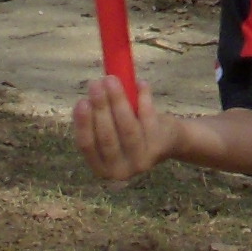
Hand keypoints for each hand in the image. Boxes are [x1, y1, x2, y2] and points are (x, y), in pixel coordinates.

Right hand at [71, 74, 182, 188]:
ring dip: (118, 100)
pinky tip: (140, 83)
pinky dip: (143, 99)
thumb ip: (99, 116)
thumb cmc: (132, 131)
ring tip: (112, 79)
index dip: (83, 124)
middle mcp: (120, 171)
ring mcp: (140, 161)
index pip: (86, 145)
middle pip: (107, 136)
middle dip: (101, 107)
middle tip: (96, 84)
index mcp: (101, 167)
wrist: (169, 141)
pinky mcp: (158, 149)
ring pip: (127, 127)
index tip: (81, 101)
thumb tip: (93, 89)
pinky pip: (148, 119)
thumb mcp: (111, 131)